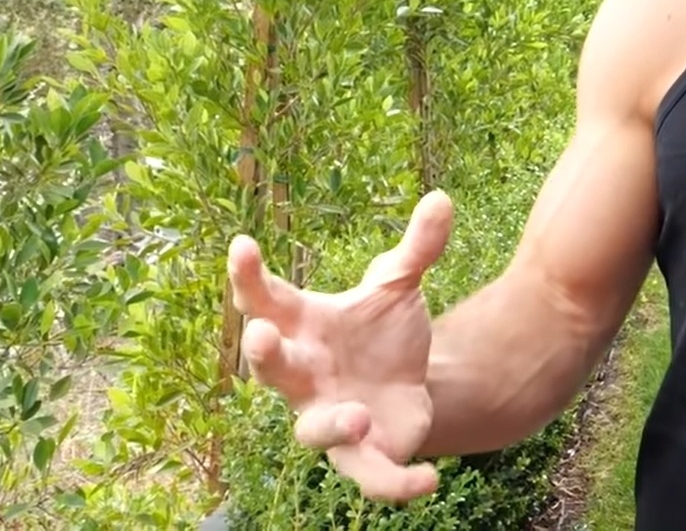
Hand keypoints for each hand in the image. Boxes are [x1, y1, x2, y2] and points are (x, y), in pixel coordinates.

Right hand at [226, 190, 454, 503]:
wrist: (408, 383)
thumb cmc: (381, 331)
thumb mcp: (399, 285)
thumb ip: (418, 248)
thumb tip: (443, 199)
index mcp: (306, 326)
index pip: (266, 299)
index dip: (248, 275)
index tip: (242, 244)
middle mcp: (306, 375)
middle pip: (271, 368)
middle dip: (262, 353)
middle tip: (260, 334)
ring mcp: (330, 416)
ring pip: (311, 433)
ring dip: (329, 424)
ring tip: (357, 414)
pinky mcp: (364, 453)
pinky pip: (371, 477)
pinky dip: (396, 485)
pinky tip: (430, 482)